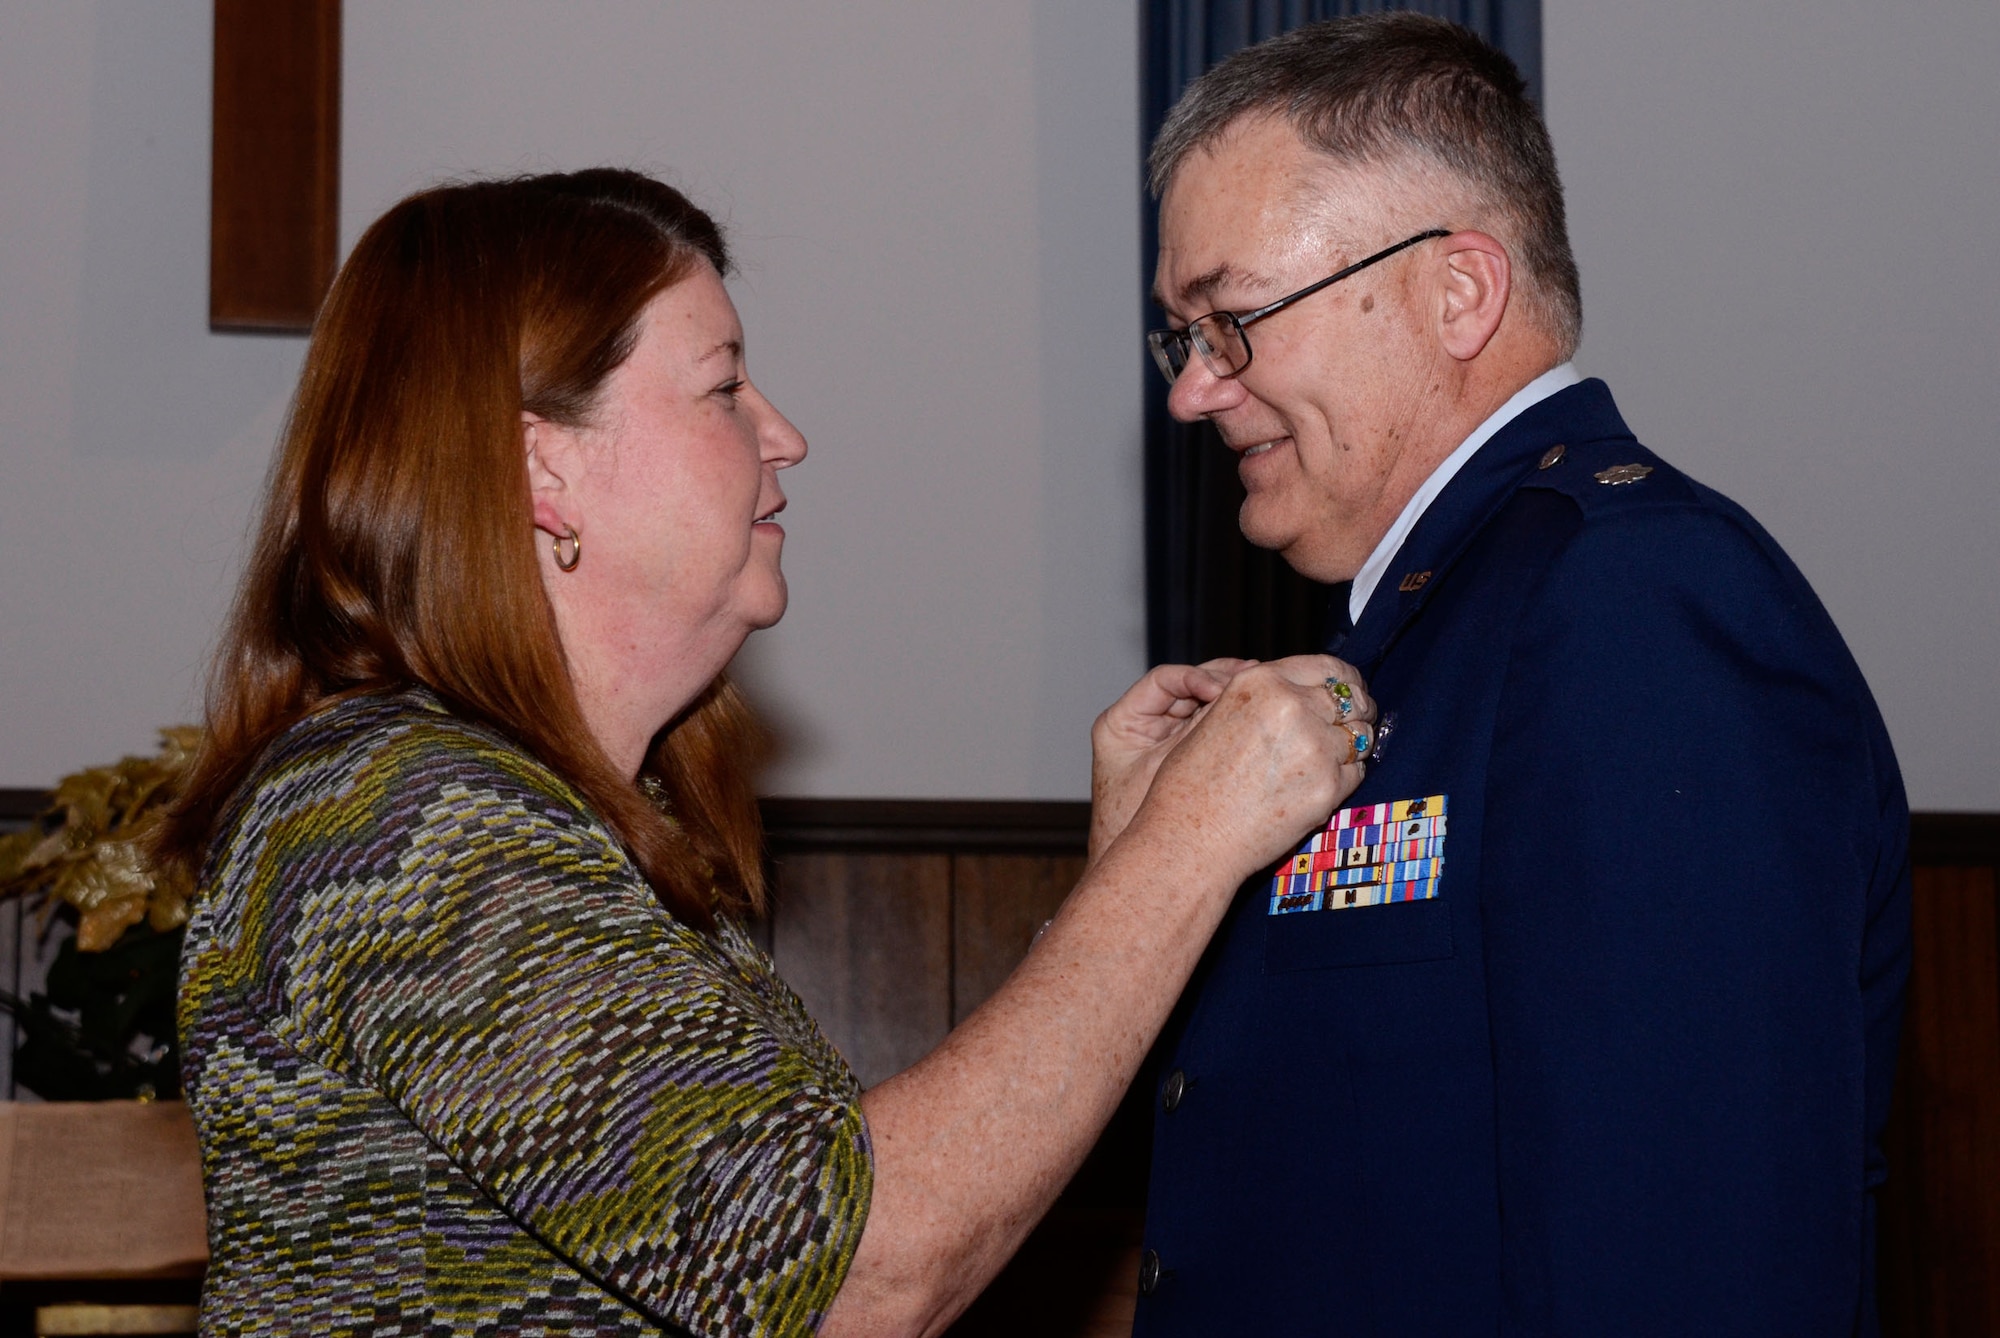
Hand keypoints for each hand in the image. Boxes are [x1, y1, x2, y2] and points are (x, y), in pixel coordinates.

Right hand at [1120, 655, 1376, 888]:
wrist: (1187, 838)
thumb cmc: (1190, 784)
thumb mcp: (1213, 716)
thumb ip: (1260, 697)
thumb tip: (1300, 691)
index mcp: (1261, 681)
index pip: (1328, 667)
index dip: (1344, 680)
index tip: (1349, 690)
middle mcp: (1292, 706)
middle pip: (1354, 699)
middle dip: (1359, 711)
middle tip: (1354, 724)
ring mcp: (1315, 747)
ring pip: (1361, 736)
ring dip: (1352, 745)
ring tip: (1332, 759)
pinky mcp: (1329, 787)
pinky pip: (1356, 772)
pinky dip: (1345, 777)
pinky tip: (1319, 785)